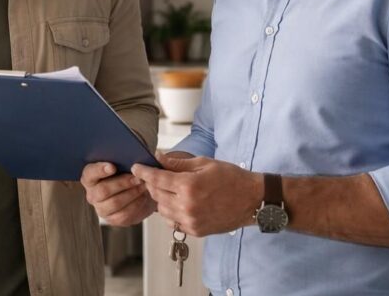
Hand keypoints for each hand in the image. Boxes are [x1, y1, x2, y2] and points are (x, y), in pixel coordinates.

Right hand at [80, 162, 154, 225]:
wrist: (139, 191)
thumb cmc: (129, 173)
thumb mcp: (127, 162)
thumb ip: (128, 157)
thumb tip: (141, 155)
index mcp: (90, 177)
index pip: (89, 173)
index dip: (100, 170)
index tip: (112, 167)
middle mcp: (92, 194)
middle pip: (103, 190)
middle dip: (122, 183)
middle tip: (137, 178)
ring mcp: (101, 208)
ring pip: (115, 203)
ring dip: (132, 194)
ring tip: (144, 186)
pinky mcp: (112, 219)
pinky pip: (124, 215)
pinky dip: (136, 205)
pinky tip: (143, 197)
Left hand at [132, 155, 262, 236]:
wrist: (252, 200)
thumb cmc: (231, 178)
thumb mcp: (204, 164)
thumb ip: (178, 164)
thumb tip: (158, 158)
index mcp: (189, 186)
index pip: (156, 179)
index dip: (143, 172)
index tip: (136, 168)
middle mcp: (187, 206)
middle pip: (156, 195)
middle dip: (152, 184)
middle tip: (154, 176)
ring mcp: (191, 221)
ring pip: (161, 210)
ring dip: (160, 199)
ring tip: (169, 190)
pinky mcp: (195, 230)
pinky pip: (173, 222)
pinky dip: (170, 212)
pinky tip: (178, 203)